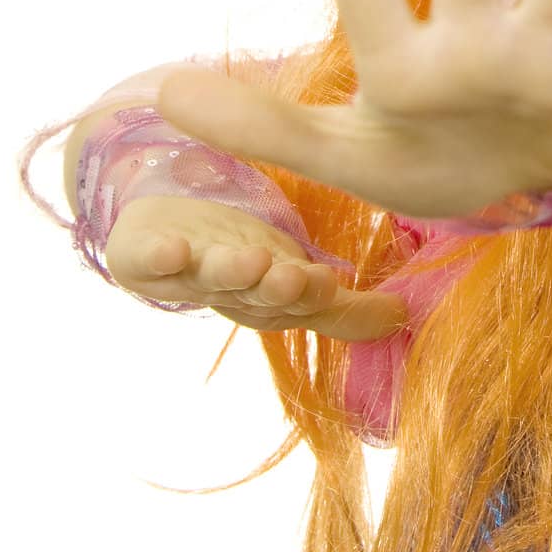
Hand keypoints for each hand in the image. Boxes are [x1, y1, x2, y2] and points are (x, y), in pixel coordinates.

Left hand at [104, 195, 408, 339]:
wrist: (163, 235)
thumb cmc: (243, 258)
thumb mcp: (299, 279)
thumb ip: (346, 305)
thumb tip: (406, 315)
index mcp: (275, 300)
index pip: (304, 302)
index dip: (317, 296)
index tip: (336, 285)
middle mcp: (235, 293)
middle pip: (259, 294)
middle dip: (278, 288)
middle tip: (295, 279)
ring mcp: (189, 274)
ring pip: (213, 275)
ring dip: (231, 271)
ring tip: (250, 260)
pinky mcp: (145, 255)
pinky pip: (149, 259)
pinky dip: (159, 256)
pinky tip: (172, 248)